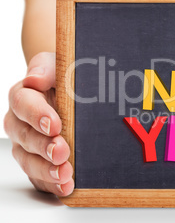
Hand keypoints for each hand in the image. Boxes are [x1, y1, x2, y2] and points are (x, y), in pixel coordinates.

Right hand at [3, 52, 73, 195]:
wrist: (75, 94)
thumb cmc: (66, 78)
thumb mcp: (59, 65)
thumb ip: (46, 68)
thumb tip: (34, 79)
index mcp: (24, 96)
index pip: (23, 103)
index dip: (37, 115)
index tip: (55, 124)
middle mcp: (21, 123)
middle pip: (25, 136)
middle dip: (43, 146)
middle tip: (62, 152)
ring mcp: (28, 145)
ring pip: (29, 160)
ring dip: (46, 169)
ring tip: (65, 174)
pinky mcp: (39, 162)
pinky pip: (40, 177)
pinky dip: (52, 184)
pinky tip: (66, 187)